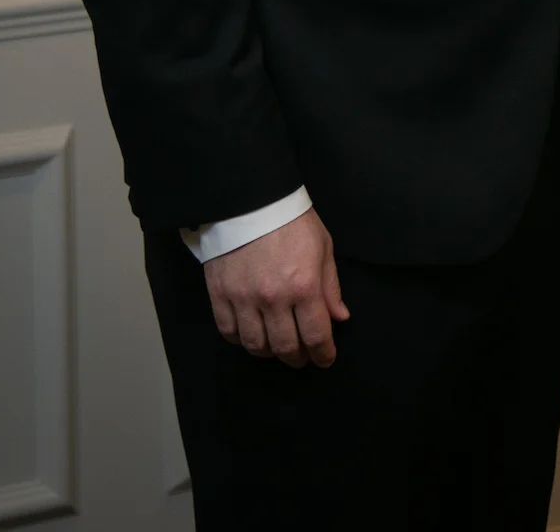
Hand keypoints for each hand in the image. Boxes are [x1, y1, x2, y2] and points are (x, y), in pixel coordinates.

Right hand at [202, 207, 349, 367]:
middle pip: (285, 346)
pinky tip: (252, 336)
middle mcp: (273, 298)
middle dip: (298, 358)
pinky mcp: (220, 295)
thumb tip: (340, 318)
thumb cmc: (292, 221)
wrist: (251, 201)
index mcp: (304, 286)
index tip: (325, 359)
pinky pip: (229, 332)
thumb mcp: (323, 248)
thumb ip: (330, 287)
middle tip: (303, 358)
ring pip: (256, 345)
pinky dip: (241, 340)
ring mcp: (243, 299)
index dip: (323, 354)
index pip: (316, 335)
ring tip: (278, 348)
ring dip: (270, 352)